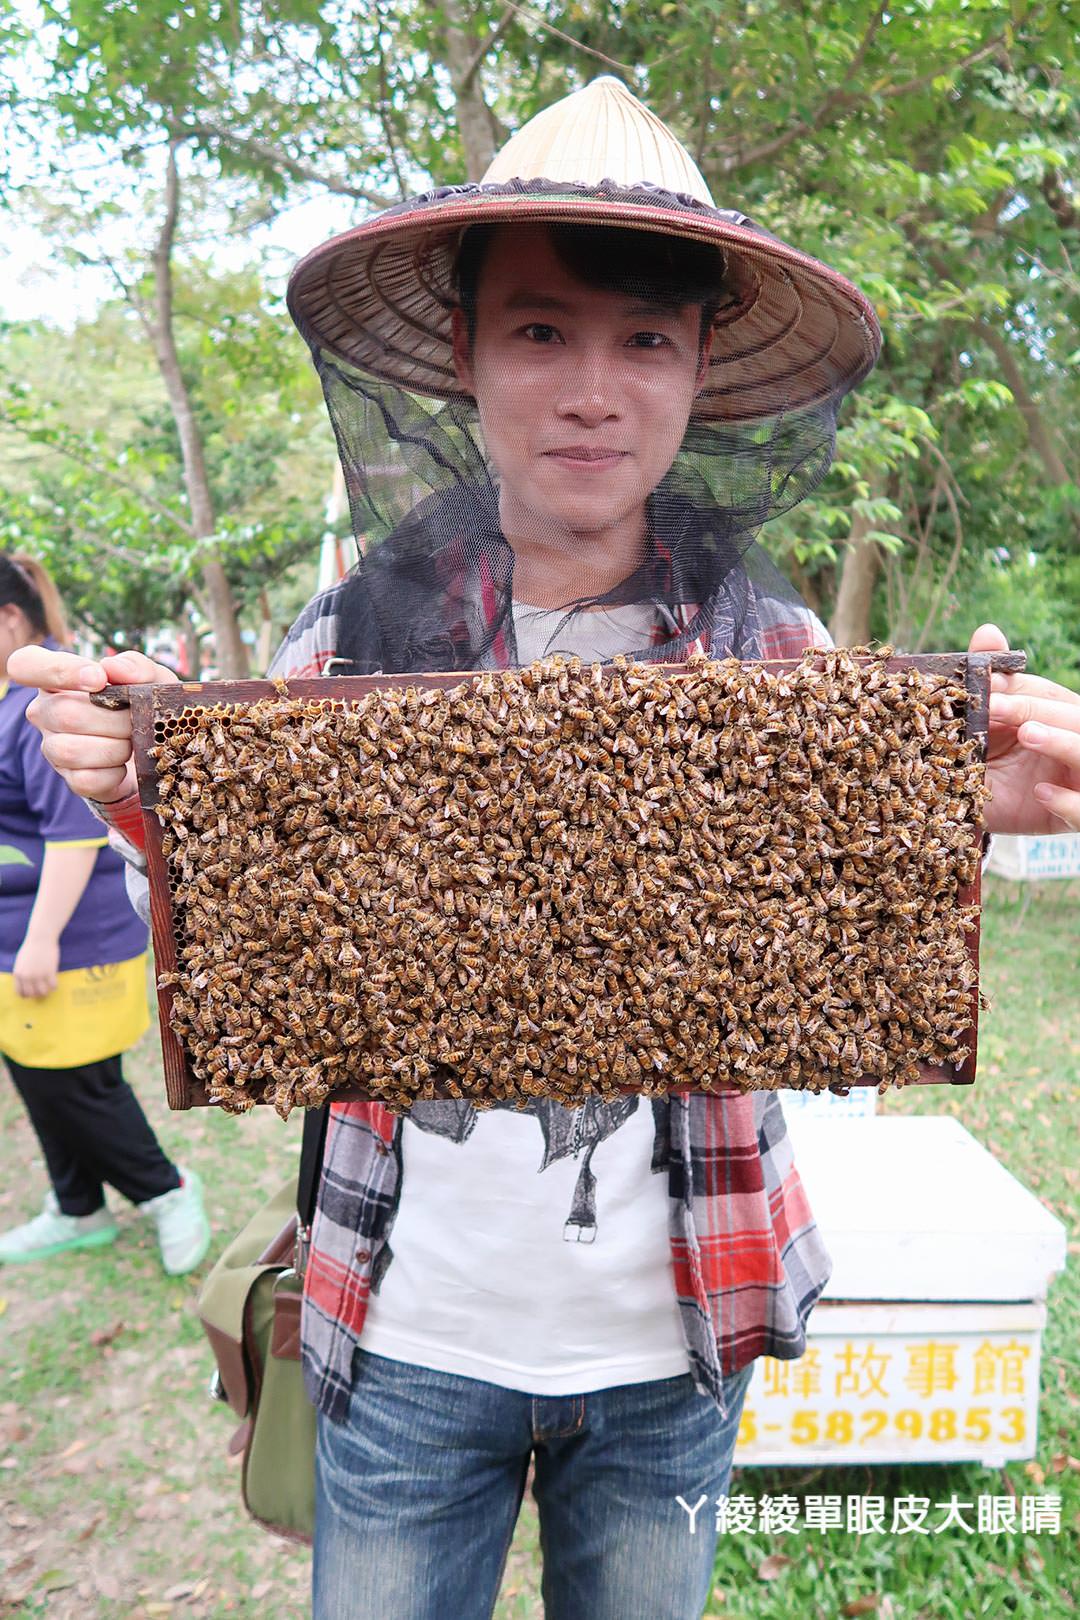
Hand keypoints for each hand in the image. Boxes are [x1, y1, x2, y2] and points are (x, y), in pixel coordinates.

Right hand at [5, 647, 179, 804]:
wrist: (158, 747)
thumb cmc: (144, 704)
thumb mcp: (149, 678)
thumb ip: (135, 666)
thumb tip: (112, 668)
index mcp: (55, 680)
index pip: (26, 666)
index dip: (59, 671)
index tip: (99, 679)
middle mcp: (45, 712)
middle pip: (64, 713)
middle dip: (114, 718)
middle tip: (135, 719)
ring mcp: (54, 748)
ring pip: (72, 750)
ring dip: (116, 747)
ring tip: (131, 741)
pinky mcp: (71, 778)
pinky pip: (87, 779)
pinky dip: (115, 773)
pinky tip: (123, 763)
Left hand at [13, 935, 59, 998]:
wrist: (41, 938)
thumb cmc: (31, 947)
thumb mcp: (21, 962)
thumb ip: (22, 972)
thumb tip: (26, 982)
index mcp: (18, 974)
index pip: (19, 992)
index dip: (26, 995)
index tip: (31, 993)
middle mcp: (27, 976)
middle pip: (31, 994)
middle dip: (36, 995)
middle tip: (41, 991)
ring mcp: (38, 975)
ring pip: (43, 992)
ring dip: (46, 992)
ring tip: (48, 988)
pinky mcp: (50, 972)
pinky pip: (53, 986)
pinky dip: (54, 986)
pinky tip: (54, 981)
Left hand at [970, 624, 1079, 833]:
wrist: (972, 811)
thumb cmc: (985, 761)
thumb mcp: (983, 726)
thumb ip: (990, 684)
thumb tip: (989, 631)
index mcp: (1057, 715)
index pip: (1050, 695)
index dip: (1022, 692)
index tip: (988, 692)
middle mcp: (1074, 741)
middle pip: (1074, 717)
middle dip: (1036, 710)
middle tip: (999, 708)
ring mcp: (1079, 777)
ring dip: (1060, 742)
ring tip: (1027, 734)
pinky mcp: (1075, 814)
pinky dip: (1069, 802)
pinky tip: (1042, 793)